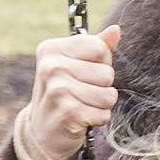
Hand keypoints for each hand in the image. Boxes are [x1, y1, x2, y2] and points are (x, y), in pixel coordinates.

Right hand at [13, 25, 120, 159]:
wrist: (43, 130)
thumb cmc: (65, 92)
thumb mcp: (76, 64)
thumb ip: (97, 46)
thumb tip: (116, 29)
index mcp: (51, 49)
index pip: (100, 48)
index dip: (100, 63)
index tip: (83, 72)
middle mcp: (51, 67)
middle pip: (107, 73)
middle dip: (103, 87)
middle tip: (82, 93)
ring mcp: (58, 90)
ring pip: (109, 95)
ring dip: (102, 105)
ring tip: (82, 105)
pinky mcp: (68, 112)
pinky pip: (104, 114)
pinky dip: (98, 119)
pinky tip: (81, 119)